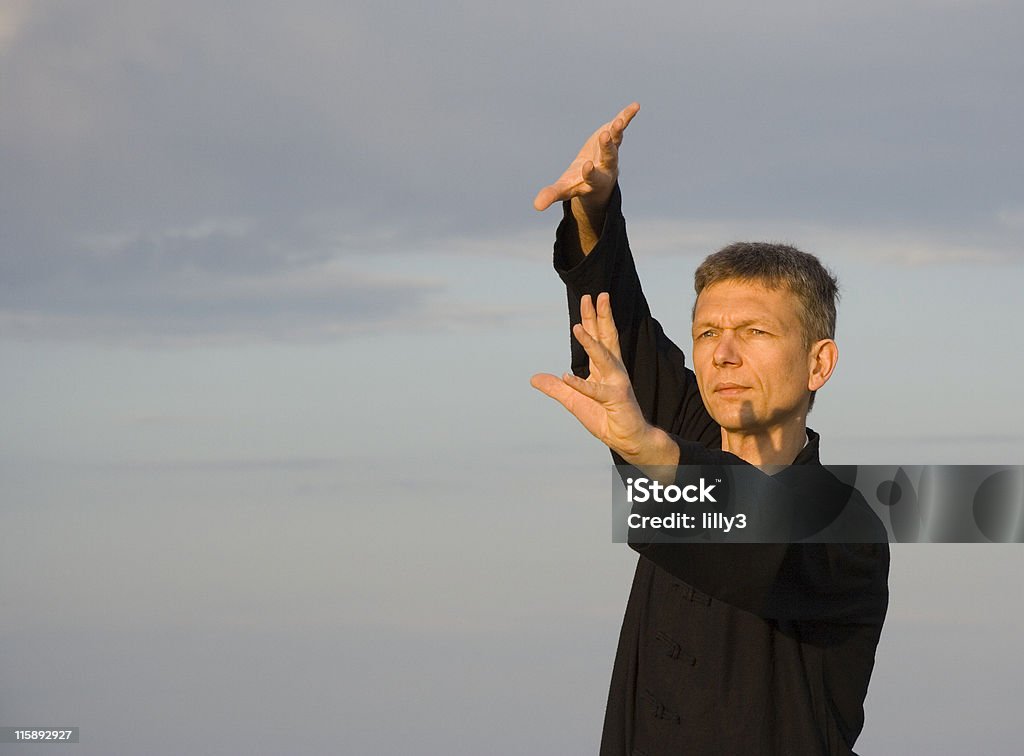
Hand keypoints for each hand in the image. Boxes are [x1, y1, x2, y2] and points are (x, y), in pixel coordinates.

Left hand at [531, 292, 673, 465]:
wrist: (627, 438)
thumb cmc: (605, 417)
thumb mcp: (573, 400)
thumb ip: (556, 388)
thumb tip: (534, 378)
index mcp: (604, 368)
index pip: (599, 337)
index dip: (593, 318)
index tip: (588, 298)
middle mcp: (613, 370)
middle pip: (606, 338)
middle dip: (601, 316)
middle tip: (598, 295)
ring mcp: (616, 384)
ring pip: (603, 358)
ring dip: (590, 343)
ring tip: (577, 327)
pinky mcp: (615, 399)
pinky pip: (595, 391)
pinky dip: (581, 385)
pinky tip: (566, 377)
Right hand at [532, 102, 639, 214]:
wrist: (598, 178)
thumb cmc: (578, 184)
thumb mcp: (565, 190)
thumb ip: (552, 195)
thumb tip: (536, 206)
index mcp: (594, 180)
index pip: (593, 177)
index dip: (590, 172)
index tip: (586, 166)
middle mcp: (606, 166)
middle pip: (609, 157)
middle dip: (607, 147)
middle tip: (605, 136)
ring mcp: (611, 151)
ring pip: (616, 141)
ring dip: (617, 131)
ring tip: (619, 121)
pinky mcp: (612, 137)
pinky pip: (621, 126)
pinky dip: (626, 116)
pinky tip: (635, 106)